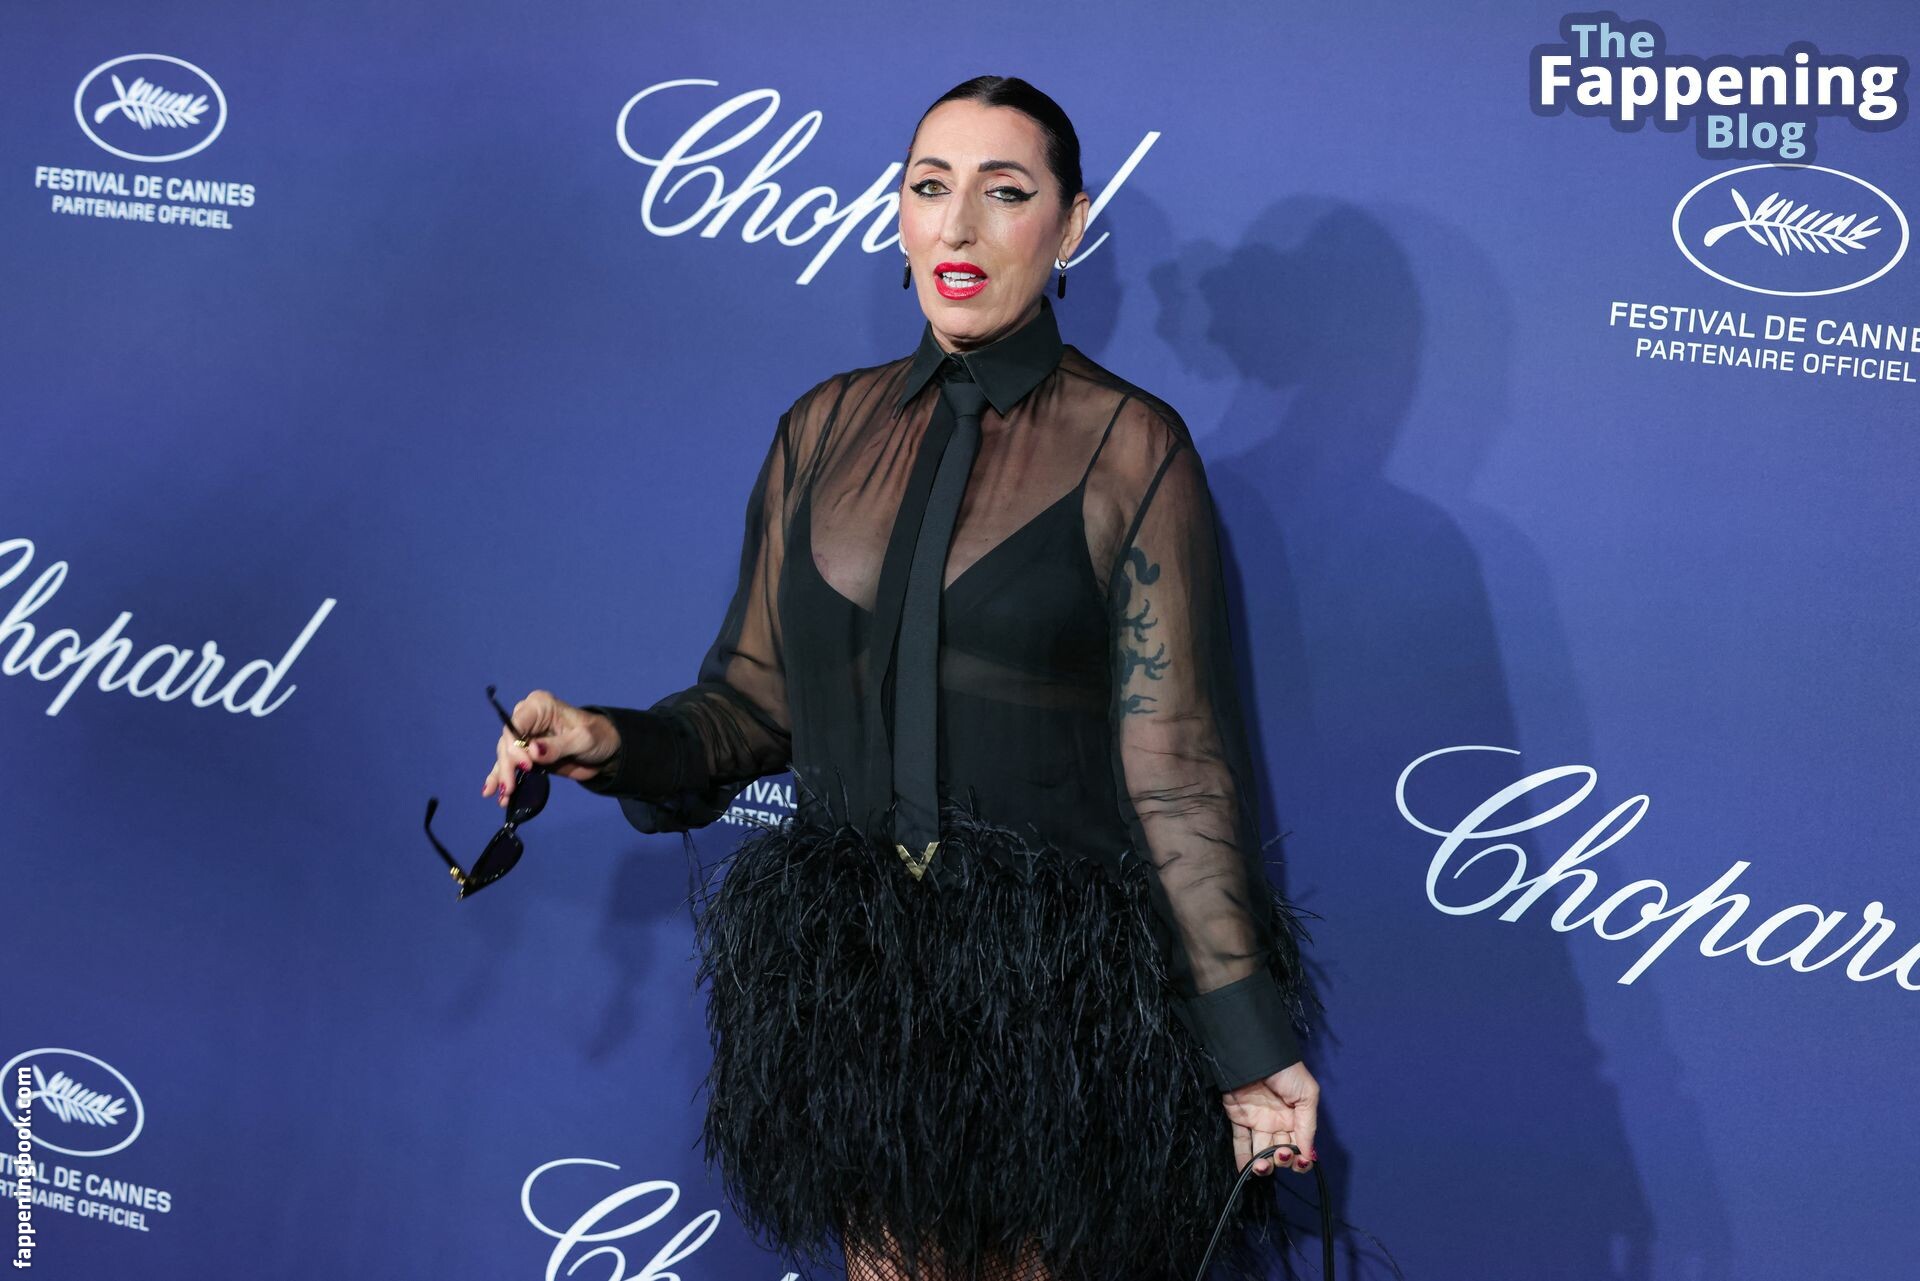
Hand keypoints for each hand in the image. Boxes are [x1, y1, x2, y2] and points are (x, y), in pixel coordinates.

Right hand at [481, 689, 618, 807]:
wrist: (606, 750)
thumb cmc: (598, 736)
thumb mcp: (582, 740)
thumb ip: (557, 746)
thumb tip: (532, 751)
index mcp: (540, 706)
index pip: (515, 724)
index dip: (515, 746)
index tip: (527, 766)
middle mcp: (527, 718)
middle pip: (507, 742)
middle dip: (508, 765)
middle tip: (510, 788)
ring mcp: (525, 736)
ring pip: (505, 755)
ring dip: (502, 776)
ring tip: (503, 796)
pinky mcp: (526, 754)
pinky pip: (510, 765)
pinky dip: (502, 778)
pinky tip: (495, 793)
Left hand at [1221, 1059, 1318, 1177]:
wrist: (1256, 1054)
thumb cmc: (1287, 1072)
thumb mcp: (1307, 1095)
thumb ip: (1308, 1126)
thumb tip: (1309, 1155)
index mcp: (1296, 1118)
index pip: (1300, 1146)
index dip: (1300, 1158)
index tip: (1300, 1160)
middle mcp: (1278, 1122)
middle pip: (1281, 1151)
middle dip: (1282, 1160)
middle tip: (1280, 1154)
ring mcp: (1258, 1121)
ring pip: (1261, 1151)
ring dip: (1263, 1165)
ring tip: (1262, 1165)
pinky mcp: (1238, 1118)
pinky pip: (1241, 1142)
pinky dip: (1242, 1158)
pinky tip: (1246, 1172)